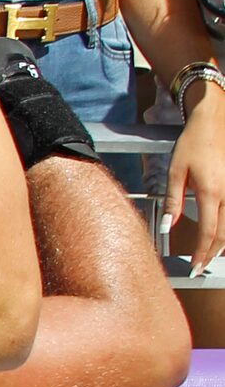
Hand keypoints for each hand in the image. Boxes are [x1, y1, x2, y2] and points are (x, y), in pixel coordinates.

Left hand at [166, 84, 224, 270]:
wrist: (214, 120)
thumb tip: (167, 226)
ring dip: (224, 244)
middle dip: (213, 254)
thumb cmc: (193, 143)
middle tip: (200, 267)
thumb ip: (173, 201)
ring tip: (211, 255)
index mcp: (211, 192)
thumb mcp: (175, 172)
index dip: (201, 253)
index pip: (208, 232)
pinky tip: (223, 234)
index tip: (193, 267)